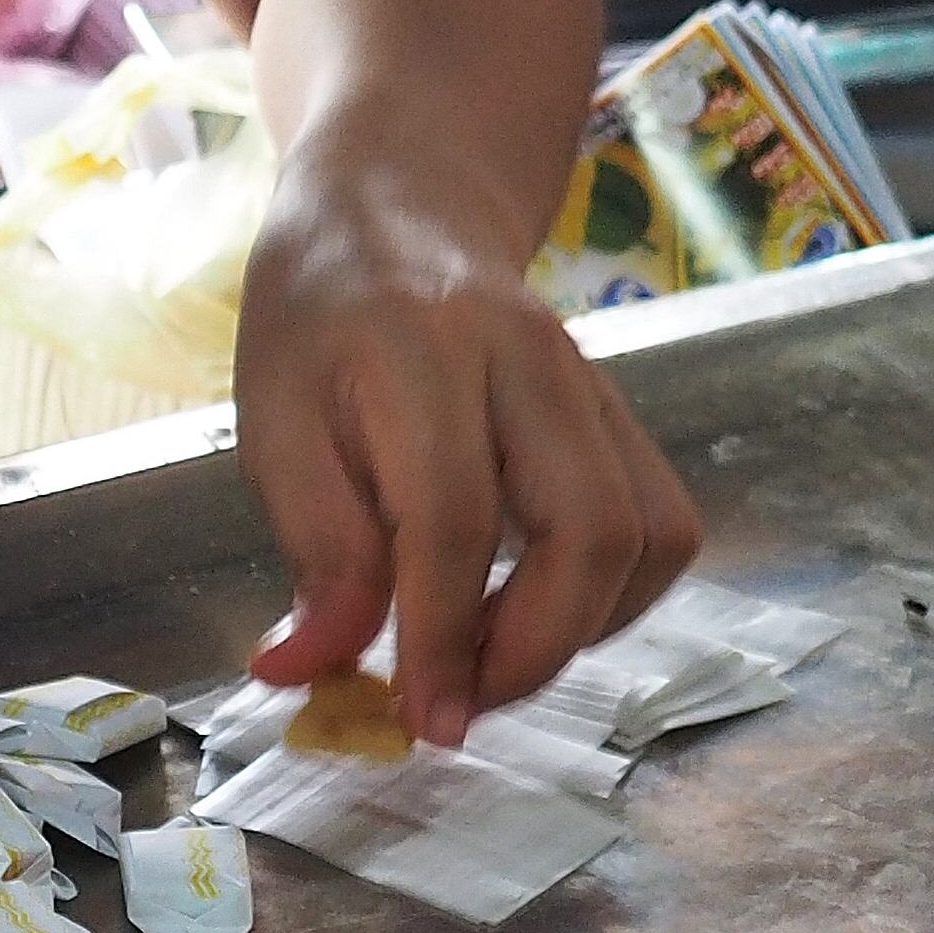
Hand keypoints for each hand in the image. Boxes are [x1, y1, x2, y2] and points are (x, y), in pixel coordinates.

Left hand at [230, 108, 701, 745]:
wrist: (400, 209)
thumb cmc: (319, 324)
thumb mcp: (272, 426)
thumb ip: (311, 551)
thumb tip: (307, 673)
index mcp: (423, 352)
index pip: (456, 518)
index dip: (445, 638)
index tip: (422, 723)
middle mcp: (532, 363)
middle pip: (592, 529)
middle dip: (535, 651)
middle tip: (458, 702)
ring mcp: (594, 388)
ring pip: (648, 535)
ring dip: (582, 631)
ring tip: (489, 660)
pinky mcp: (623, 417)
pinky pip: (662, 527)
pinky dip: (615, 599)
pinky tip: (536, 613)